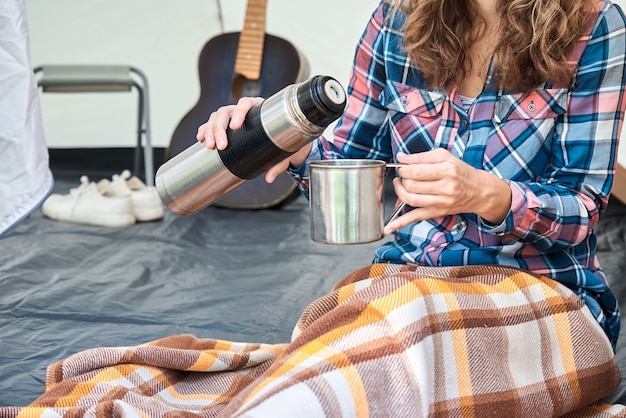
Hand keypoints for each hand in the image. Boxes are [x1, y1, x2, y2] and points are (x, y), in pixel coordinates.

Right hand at [196, 97, 312, 183]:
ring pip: (216, 117)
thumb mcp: (284, 151)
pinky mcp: (224, 126)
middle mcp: (243, 110)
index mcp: (259, 108)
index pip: (246, 103)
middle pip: (226, 111)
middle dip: (220, 128)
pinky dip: (204, 131)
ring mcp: (232, 117)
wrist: (282, 141)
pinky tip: (200, 139)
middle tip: (220, 145)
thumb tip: (269, 178)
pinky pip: (211, 124)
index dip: (239, 112)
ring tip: (209, 146)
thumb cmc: (284, 141)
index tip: (235, 126)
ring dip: (210, 130)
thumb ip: (278, 164)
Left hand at [384, 149, 511, 233]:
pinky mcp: (437, 212)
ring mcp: (441, 202)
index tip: (401, 167)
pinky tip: (388, 228)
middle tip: (402, 175)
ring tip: (400, 185)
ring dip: (399, 192)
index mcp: (446, 170)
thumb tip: (401, 157)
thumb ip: (421, 157)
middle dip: (402, 179)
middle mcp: (445, 188)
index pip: (416, 171)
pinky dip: (400, 223)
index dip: (403, 169)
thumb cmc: (461, 171)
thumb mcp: (444, 157)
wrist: (479, 191)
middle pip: (412, 186)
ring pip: (411, 199)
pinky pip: (416, 218)